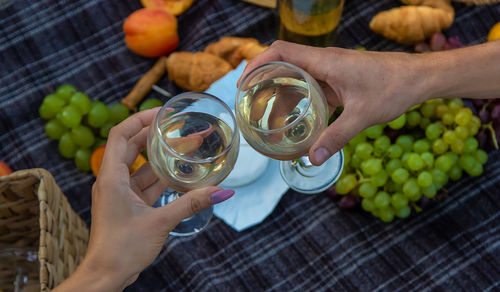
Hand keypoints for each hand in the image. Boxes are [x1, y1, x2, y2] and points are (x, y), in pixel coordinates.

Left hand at [54, 109, 233, 291]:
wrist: (106, 275)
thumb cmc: (122, 249)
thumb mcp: (160, 222)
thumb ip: (191, 203)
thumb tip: (221, 191)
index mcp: (111, 177)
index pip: (121, 134)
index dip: (140, 119)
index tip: (163, 112)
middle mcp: (113, 181)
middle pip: (133, 146)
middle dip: (157, 135)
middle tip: (181, 127)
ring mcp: (120, 193)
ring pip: (142, 167)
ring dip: (163, 158)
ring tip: (188, 147)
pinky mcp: (128, 205)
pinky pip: (146, 184)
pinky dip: (162, 178)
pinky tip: (182, 174)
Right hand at [240, 41, 428, 164]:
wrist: (420, 77)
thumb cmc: (393, 88)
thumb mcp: (362, 116)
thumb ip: (336, 137)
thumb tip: (313, 159)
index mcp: (325, 62)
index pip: (280, 52)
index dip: (257, 63)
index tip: (244, 83)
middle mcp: (324, 61)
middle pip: (283, 62)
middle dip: (263, 80)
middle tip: (250, 104)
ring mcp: (332, 69)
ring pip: (297, 74)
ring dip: (281, 90)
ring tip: (267, 113)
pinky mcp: (339, 79)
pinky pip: (312, 85)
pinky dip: (300, 98)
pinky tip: (297, 117)